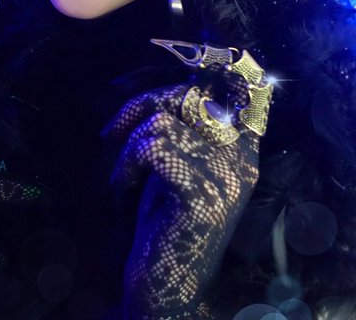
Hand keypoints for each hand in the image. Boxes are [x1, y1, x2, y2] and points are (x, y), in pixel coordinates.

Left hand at [106, 84, 259, 319]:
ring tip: (123, 179)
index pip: (241, 93)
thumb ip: (187, 128)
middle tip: (113, 132)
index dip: (219, 71)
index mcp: (242, 152)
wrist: (164, 289)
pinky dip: (125, 165)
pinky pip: (151, 147)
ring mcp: (223, 177)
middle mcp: (241, 160)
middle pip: (191, 96)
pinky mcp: (199, 194)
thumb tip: (181, 83)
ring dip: (128, 146)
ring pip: (163, 121)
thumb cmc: (165, 223)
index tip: (198, 66)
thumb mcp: (180, 166)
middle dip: (143, 104)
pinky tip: (122, 192)